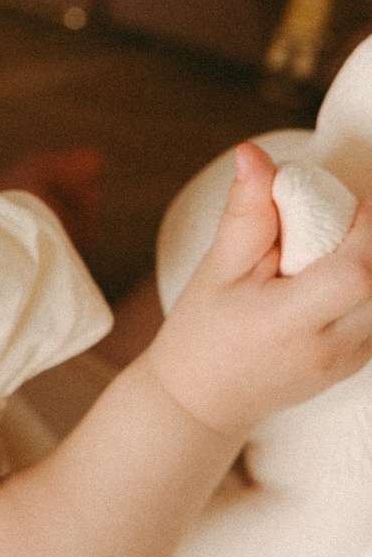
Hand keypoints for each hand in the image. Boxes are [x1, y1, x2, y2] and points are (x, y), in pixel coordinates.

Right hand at [143, 142, 371, 438]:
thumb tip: (254, 155)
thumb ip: (246, 212)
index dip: (368, 226)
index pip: (358, 271)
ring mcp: (350, 360)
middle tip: (340, 222)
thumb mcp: (216, 269)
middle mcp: (328, 348)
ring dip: (367, 261)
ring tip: (329, 253)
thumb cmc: (202, 333)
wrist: (202, 401)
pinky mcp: (359, 362)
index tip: (354, 200)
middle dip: (371, 239)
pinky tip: (330, 278)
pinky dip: (365, 284)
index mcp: (287, 323)